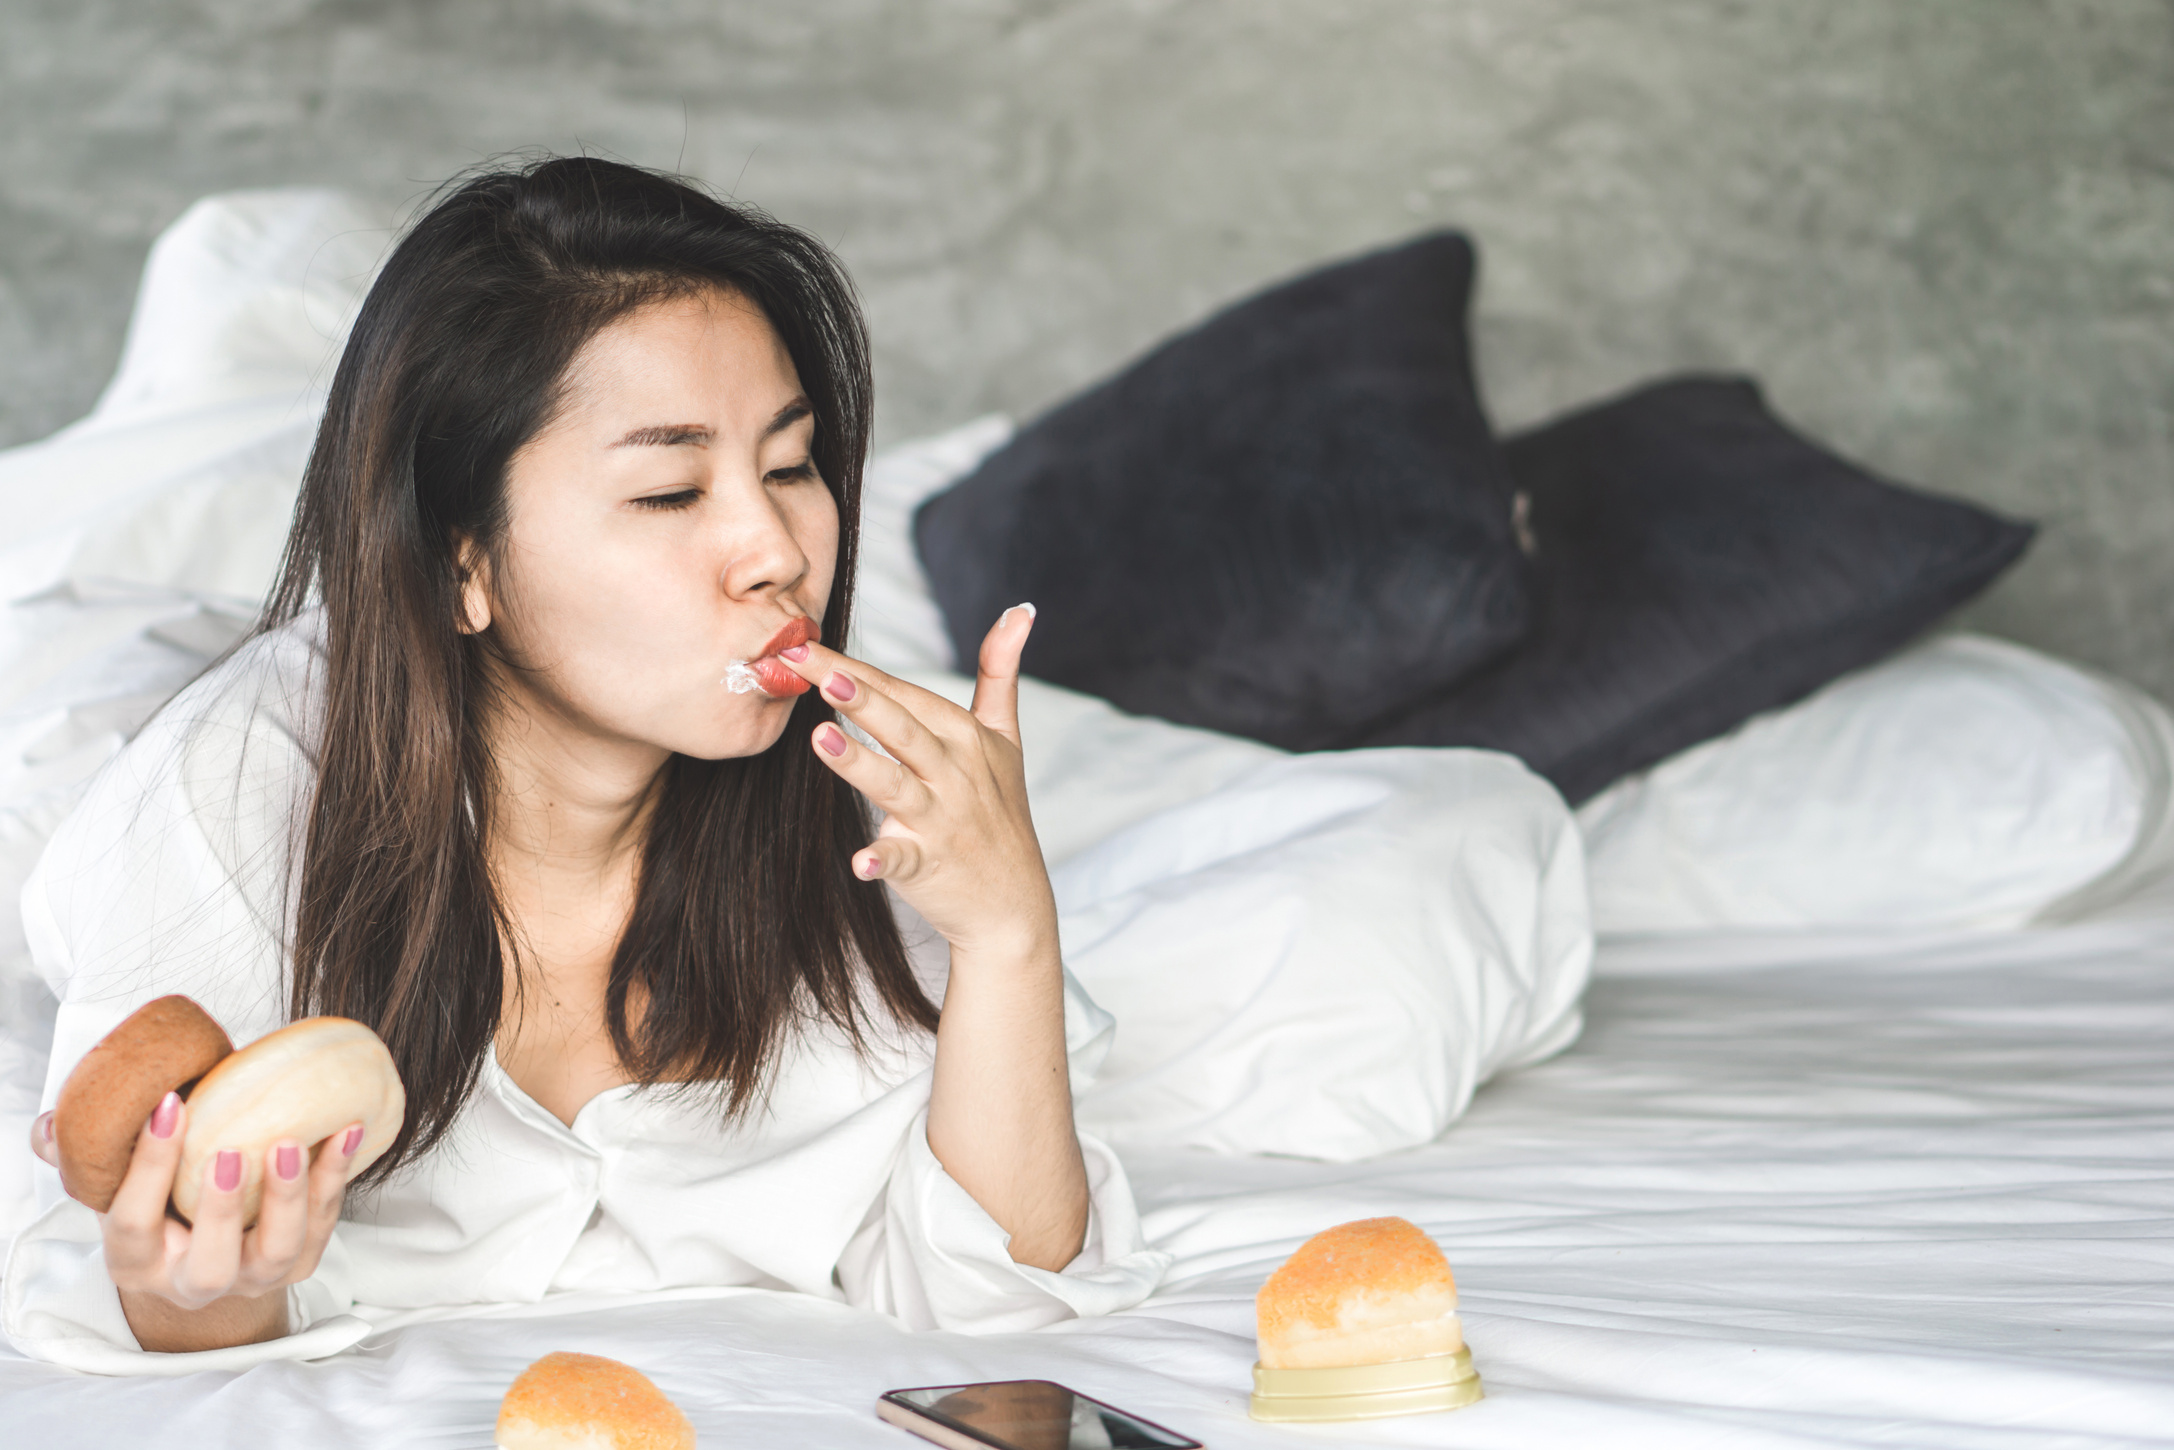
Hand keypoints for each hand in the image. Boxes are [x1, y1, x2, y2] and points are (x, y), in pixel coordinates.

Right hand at [32, 1094, 358, 1350]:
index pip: (133, 1222)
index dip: (148, 1167)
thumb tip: (53, 1126)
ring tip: (296, 1142)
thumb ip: (89, 1154)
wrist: (210, 1249)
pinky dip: (336, 1181)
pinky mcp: (298, 1263)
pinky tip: (345, 1132)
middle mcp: (194, 1281)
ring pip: (277, 1254)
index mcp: (138, 1260)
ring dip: (291, 1199)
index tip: (169, 1107)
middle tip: (233, 1152)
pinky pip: (323, 1229)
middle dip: (223, 1210)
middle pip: (212, 1264)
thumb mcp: (117, 1185)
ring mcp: (251, 1278)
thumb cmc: (161, 1203)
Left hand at [781, 604, 1056, 958]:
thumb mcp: (1007, 739)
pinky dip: (882, 861)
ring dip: (859, 762)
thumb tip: (1021, 610)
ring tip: (820, 737)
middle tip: (811, 667)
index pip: (903, 694)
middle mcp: (955, 773)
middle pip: (900, 727)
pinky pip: (903, 860)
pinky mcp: (930, 865)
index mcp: (965, 736)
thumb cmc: (1001, 812)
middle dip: (857, 696)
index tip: (802, 645)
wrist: (1014, 903)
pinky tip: (859, 862)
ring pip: (895, 785)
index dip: (855, 670)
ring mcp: (942, 820)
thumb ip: (1001, 673)